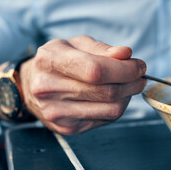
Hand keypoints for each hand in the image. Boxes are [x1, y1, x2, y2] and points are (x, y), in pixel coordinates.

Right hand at [20, 36, 146, 134]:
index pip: (96, 70)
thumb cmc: (57, 60)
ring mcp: (55, 112)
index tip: (138, 65)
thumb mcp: (75, 44)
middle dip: (131, 82)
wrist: (31, 84)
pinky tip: (112, 96)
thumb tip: (126, 54)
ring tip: (128, 84)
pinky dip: (116, 107)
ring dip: (128, 96)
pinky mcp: (66, 127)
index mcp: (49, 60)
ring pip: (110, 109)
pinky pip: (105, 120)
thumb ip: (102, 49)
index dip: (124, 69)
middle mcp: (48, 88)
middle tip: (139, 75)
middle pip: (106, 91)